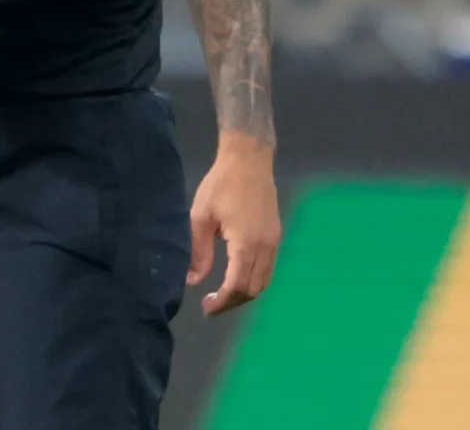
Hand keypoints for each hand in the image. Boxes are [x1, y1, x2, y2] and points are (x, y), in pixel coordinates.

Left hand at [187, 139, 279, 316]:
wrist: (249, 160)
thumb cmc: (221, 185)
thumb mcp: (201, 216)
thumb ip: (198, 251)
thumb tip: (192, 281)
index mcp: (246, 244)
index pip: (237, 286)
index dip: (222, 302)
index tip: (205, 308)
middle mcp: (265, 247)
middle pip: (253, 289)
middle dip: (232, 302)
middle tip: (210, 305)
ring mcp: (274, 242)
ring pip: (264, 281)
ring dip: (244, 293)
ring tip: (221, 295)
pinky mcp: (276, 236)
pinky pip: (268, 269)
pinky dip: (253, 280)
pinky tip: (236, 277)